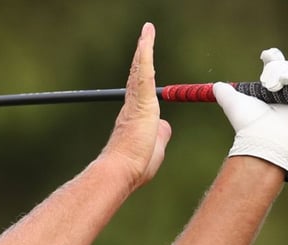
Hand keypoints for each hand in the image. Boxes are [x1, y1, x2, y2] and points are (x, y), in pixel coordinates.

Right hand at [101, 23, 171, 187]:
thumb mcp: (155, 148)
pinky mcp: (141, 99)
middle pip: (137, 75)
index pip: (139, 92)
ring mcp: (135, 101)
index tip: (142, 67)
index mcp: (134, 118)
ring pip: (140, 69)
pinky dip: (146, 52)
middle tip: (144, 39)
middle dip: (141, 56)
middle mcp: (131, 106)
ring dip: (144, 48)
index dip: (141, 77)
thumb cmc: (136, 165)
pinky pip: (144, 70)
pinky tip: (147, 36)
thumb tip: (165, 126)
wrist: (122, 168)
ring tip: (147, 32)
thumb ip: (160, 135)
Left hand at [213, 49, 287, 180]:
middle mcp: (287, 95)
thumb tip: (216, 86)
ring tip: (272, 86)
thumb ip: (224, 93)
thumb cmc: (248, 124)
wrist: (263, 138)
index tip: (265, 55)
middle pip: (287, 67)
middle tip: (264, 80)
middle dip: (275, 67)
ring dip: (283, 72)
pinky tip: (285, 82)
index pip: (276, 69)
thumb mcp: (232, 103)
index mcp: (271, 94)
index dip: (273, 59)